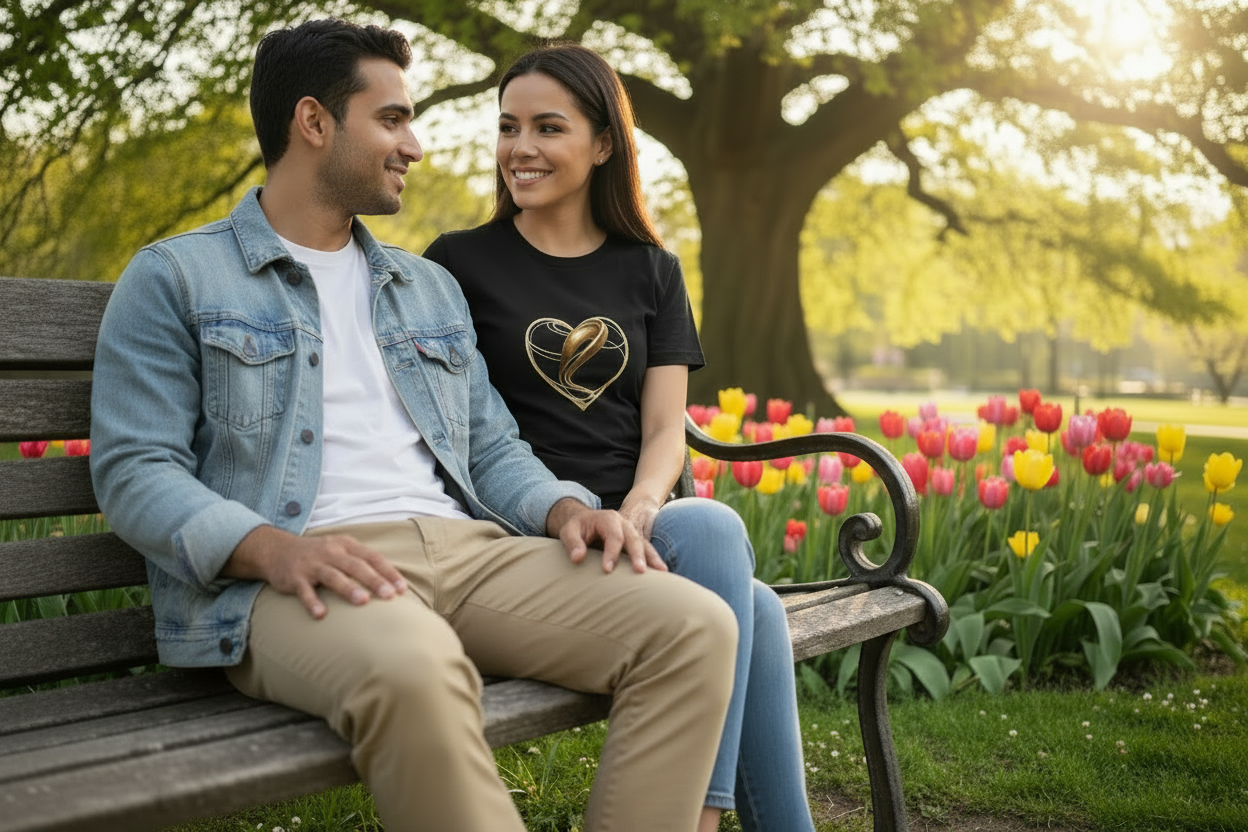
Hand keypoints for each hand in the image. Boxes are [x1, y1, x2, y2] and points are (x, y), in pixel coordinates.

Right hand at [223, 525, 406, 618]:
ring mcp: (312, 564)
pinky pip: (305, 590)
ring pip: (333, 576)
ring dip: (348, 589)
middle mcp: (331, 552)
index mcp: (346, 545)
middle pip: (356, 566)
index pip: (372, 557)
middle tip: (389, 596)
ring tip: (363, 601)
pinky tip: (321, 615)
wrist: (277, 549)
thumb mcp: (341, 551)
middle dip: (374, 580)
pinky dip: (312, 602)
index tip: (401, 589)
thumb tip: (392, 584)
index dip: (388, 572)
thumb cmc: (319, 555)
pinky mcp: (295, 578)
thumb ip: (363, 563)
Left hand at [545, 498, 666, 573]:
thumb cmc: (576, 527)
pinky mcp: (634, 543)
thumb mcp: (568, 531)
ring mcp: (631, 533)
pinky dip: (654, 561)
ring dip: (652, 558)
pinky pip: (647, 551)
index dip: (611, 552)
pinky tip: (662, 574)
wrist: (584, 521)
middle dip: (637, 555)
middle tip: (640, 571)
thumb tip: (578, 558)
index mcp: (608, 518)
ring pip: (644, 544)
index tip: (607, 570)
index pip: (613, 536)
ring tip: (662, 573)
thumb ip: (572, 543)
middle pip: (633, 538)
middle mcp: (624, 524)